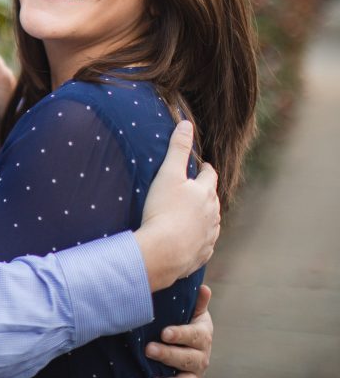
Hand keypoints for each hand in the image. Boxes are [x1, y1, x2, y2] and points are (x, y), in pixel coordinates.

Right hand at [133, 121, 220, 290]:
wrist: (163, 251)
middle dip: (204, 193)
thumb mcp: (167, 174)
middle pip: (212, 199)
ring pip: (210, 221)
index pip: (210, 175)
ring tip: (187, 215)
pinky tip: (186, 239)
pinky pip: (203, 243)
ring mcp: (210, 235)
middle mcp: (213, 213)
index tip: (200, 167)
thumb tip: (186, 124)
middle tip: (190, 191)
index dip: (205, 169)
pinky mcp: (203, 253)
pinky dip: (197, 238)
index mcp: (206, 192)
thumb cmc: (163, 210)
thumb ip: (177, 149)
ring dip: (202, 217)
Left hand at [146, 284, 213, 377]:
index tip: (164, 333)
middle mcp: (201, 358)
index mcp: (202, 336)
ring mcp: (194, 376)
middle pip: (188, 359)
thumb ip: (196, 303)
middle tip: (148, 350)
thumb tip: (203, 287)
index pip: (194, 336)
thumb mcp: (192, 312)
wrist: (187, 345)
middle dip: (168, 356)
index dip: (180, 334)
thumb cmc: (184, 323)